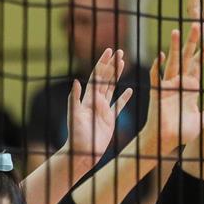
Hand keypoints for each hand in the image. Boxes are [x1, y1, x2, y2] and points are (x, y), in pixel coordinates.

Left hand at [63, 48, 133, 175]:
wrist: (82, 152)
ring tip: (123, 63)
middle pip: (105, 79)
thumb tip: (75, 80)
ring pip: (112, 88)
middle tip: (119, 51)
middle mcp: (95, 102)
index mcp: (88, 99)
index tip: (108, 50)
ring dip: (117, 75)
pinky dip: (124, 98)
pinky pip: (119, 106)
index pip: (96, 76)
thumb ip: (75, 98)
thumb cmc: (76, 136)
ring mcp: (103, 110)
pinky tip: (129, 90)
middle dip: (112, 65)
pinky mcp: (110, 119)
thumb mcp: (74, 115)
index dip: (102, 63)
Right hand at [141, 26, 203, 155]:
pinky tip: (160, 56)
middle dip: (192, 41)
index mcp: (191, 87)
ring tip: (176, 31)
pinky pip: (156, 78)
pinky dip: (157, 68)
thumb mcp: (203, 119)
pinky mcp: (158, 94)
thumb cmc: (182, 132)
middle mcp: (179, 83)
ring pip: (172, 63)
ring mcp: (168, 87)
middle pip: (187, 58)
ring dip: (174, 48)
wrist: (165, 141)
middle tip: (197, 24)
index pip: (199, 64)